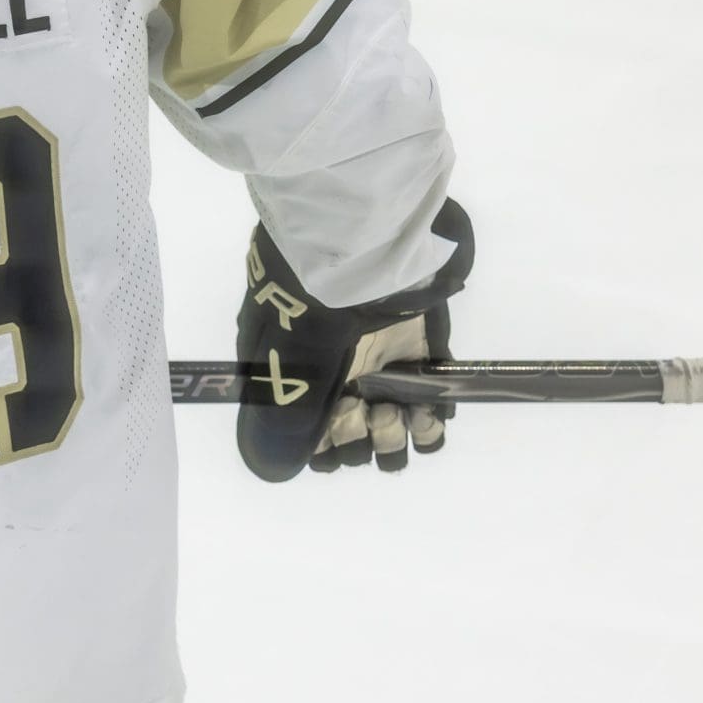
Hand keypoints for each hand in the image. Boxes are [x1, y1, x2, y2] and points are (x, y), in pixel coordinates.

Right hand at [235, 201, 473, 479]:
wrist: (368, 235)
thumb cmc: (316, 291)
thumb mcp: (291, 348)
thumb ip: (286, 410)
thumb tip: (271, 467)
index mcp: (290, 370)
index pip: (303, 435)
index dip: (322, 444)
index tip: (334, 420)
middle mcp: (332, 375)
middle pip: (348, 441)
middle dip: (360, 439)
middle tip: (366, 408)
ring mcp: (377, 365)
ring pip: (388, 433)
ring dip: (395, 437)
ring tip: (400, 412)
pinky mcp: (418, 356)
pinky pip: (429, 412)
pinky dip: (431, 425)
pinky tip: (428, 413)